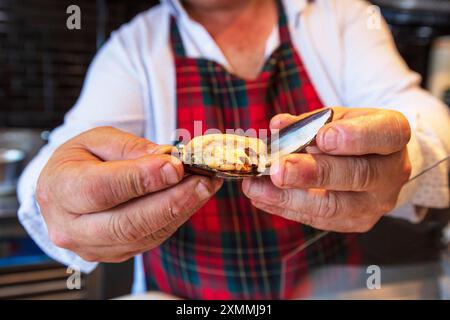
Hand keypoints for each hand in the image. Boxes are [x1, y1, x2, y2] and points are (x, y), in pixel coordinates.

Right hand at [36, 127, 221, 261]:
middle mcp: (72, 227)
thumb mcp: (98, 140)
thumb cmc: (80, 161)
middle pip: (128, 222)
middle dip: (172, 201)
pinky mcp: (115, 253)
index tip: (175, 167)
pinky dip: (176, 218)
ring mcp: (94, 246)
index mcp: (60, 189)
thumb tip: (166, 160)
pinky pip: (151, 239)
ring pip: (144, 234)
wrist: (65, 189)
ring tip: (205, 186)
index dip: (141, 180)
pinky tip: (192, 198)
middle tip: (202, 181)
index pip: (102, 189)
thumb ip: (130, 149)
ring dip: (181, 210)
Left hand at [243, 108, 411, 232]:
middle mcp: (392, 172)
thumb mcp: (335, 118)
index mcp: (392, 135)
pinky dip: (284, 208)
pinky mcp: (355, 222)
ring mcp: (375, 203)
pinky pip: (318, 219)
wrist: (372, 161)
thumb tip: (278, 126)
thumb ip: (308, 122)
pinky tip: (260, 196)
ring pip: (333, 206)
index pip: (384, 135)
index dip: (354, 137)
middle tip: (278, 169)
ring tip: (255, 186)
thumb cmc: (351, 133)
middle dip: (313, 173)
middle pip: (357, 175)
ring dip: (288, 197)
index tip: (324, 137)